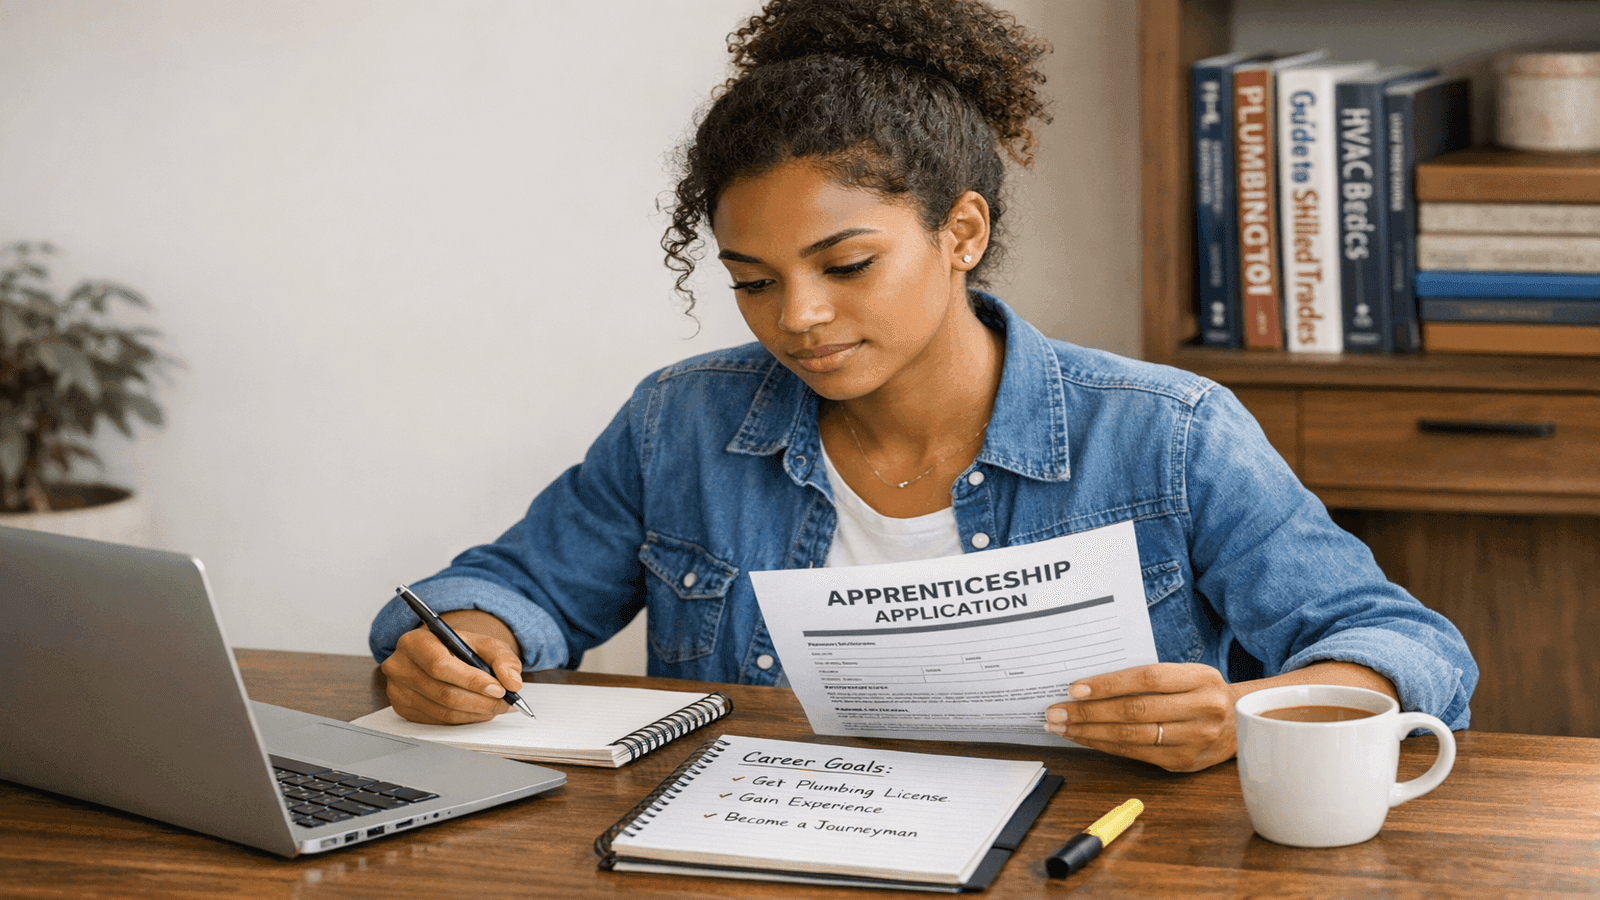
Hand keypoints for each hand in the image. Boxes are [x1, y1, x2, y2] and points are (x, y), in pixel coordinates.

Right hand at [381, 619, 524, 724]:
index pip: (441, 666)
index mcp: (416, 642)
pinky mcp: (402, 708)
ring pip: (443, 711)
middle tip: (505, 703)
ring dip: (476, 713)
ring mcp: (397, 690)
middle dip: (480, 701)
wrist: (438, 655)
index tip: (499, 689)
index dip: (472, 681)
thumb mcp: (483, 644)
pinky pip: (438, 721)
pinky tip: (478, 711)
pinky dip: (464, 719)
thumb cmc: (459, 648)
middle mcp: (400, 666)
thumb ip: (502, 658)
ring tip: (496, 707)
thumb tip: (512, 682)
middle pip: (443, 693)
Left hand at [1044, 663, 1238, 772]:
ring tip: (1061, 727)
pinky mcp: (1183, 763)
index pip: (1147, 679)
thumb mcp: (1188, 673)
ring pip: (1132, 737)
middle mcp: (1202, 709)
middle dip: (1089, 712)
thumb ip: (1150, 676)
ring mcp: (1194, 739)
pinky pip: (1136, 754)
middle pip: (1135, 710)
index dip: (1109, 683)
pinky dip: (1105, 746)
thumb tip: (1092, 682)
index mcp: (1200, 678)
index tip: (1075, 688)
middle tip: (1056, 711)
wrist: (1241, 724)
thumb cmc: (1200, 692)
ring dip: (1090, 732)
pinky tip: (1084, 738)